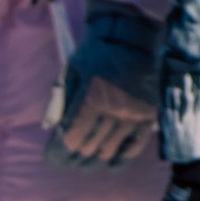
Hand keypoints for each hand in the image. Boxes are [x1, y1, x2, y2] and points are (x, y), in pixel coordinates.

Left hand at [53, 0, 161, 166]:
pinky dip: (121, 158)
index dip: (59, 153)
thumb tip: (52, 129)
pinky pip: (134, 146)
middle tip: (67, 162)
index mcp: (89, 98)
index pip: (70, 139)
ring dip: (94, 160)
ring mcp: (131, 115)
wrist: (134, 37)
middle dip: (74, 158)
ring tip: (86, 162)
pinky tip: (111, 163)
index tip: (52, 158)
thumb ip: (61, 101)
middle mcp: (111, 111)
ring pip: (108, 150)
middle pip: (87, 148)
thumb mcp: (72, 71)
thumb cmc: (97, 52)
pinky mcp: (147, 116)